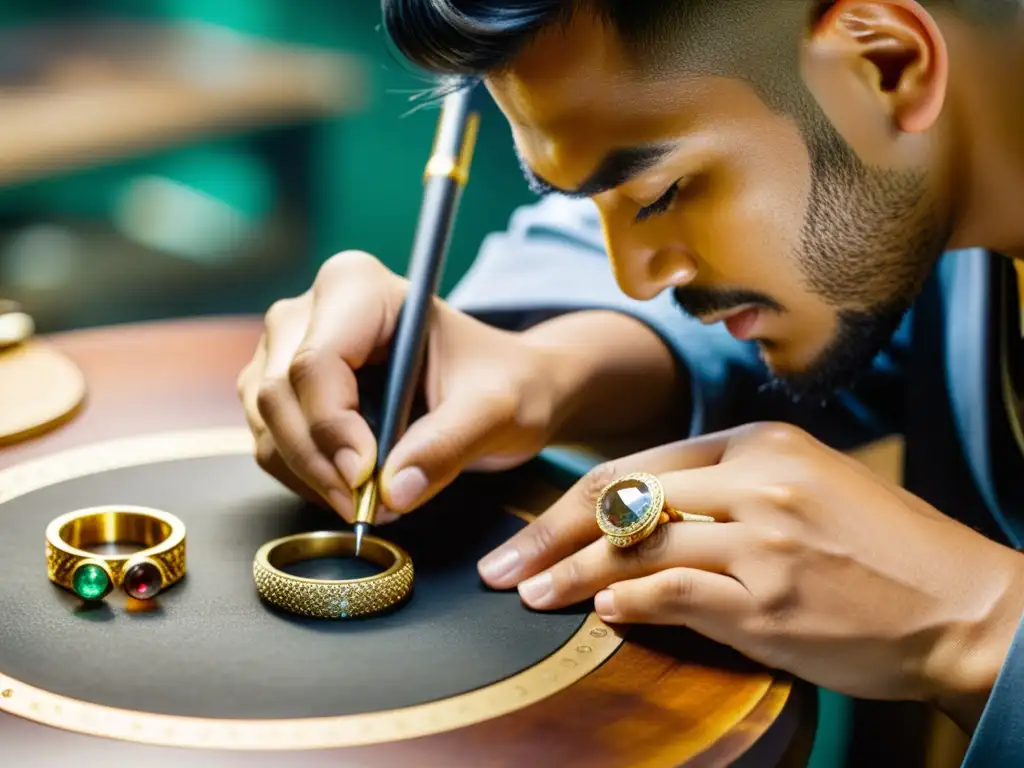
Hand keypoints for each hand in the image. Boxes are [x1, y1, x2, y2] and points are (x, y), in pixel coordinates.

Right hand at [237, 250, 560, 520]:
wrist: (501, 388)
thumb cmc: (503, 382)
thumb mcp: (496, 410)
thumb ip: (448, 444)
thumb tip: (393, 492)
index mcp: (359, 287)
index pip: (316, 362)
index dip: (332, 426)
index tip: (366, 478)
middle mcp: (308, 310)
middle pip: (279, 395)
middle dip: (319, 462)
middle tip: (369, 506)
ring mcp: (285, 350)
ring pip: (268, 426)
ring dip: (312, 477)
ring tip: (372, 501)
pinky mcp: (280, 390)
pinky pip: (270, 444)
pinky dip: (307, 478)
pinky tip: (354, 489)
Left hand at [478, 422, 1023, 714]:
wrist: (965, 604)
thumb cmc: (881, 550)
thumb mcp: (804, 488)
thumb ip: (723, 492)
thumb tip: (636, 522)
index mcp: (757, 445)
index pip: (637, 464)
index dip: (572, 500)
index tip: (533, 530)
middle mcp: (755, 481)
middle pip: (621, 497)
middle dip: (548, 532)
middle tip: (502, 564)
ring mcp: (762, 540)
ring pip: (635, 545)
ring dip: (571, 574)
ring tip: (528, 594)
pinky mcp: (771, 601)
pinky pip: (676, 593)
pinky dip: (629, 601)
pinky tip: (598, 612)